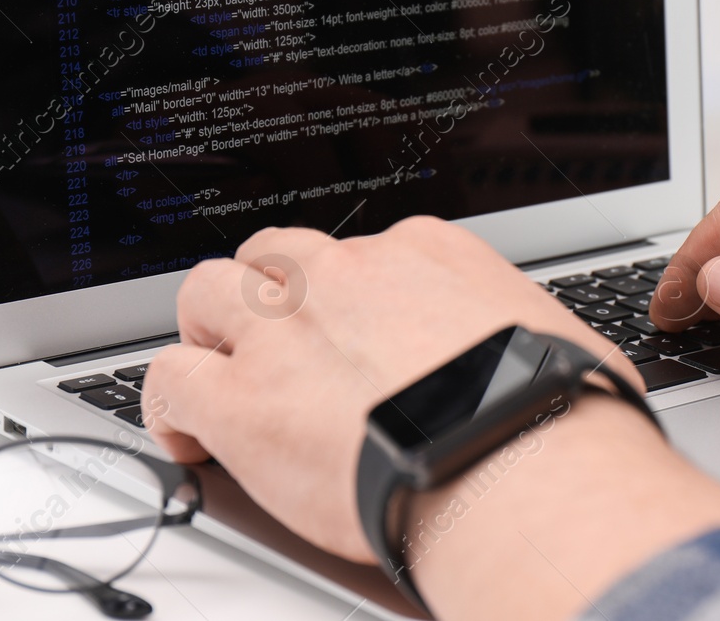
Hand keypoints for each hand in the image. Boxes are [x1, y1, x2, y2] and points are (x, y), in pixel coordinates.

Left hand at [141, 216, 635, 563]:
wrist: (516, 465)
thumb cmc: (551, 413)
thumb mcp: (551, 335)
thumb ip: (511, 334)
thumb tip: (533, 358)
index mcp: (425, 253)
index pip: (364, 254)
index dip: (348, 298)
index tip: (354, 333)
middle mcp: (347, 276)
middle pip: (277, 255)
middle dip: (267, 292)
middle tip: (274, 341)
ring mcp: (288, 332)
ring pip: (208, 291)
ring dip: (208, 329)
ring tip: (215, 370)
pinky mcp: (244, 401)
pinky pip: (170, 380)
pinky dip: (168, 407)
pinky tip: (186, 435)